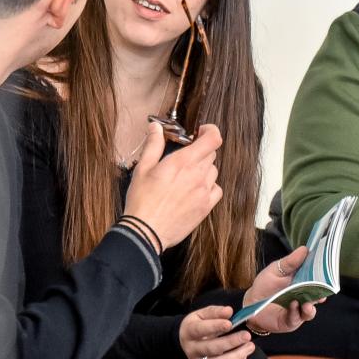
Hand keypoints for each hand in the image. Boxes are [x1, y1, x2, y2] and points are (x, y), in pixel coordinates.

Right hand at [123, 122, 222, 249]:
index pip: (213, 139)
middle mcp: (198, 175)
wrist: (146, 231)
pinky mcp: (206, 207)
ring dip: (204, 169)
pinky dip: (209, 186)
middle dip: (200, 151)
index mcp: (183, 162)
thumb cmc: (142, 200)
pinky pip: (217, 190)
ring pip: (213, 171)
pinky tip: (195, 190)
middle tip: (185, 157)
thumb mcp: (143, 168)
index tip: (201, 132)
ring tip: (186, 176)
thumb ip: (153, 145)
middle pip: (211, 154)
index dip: (210, 131)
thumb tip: (156, 127)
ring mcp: (204, 191)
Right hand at [178, 305, 257, 358]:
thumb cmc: (199, 325)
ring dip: (237, 355)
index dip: (215, 326)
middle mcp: (192, 349)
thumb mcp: (202, 314)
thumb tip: (229, 311)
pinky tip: (243, 357)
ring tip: (250, 346)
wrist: (188, 341)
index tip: (230, 323)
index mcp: (189, 332)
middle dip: (231, 342)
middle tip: (247, 335)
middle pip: (211, 348)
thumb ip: (215, 312)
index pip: (200, 330)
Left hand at [238, 247, 321, 335]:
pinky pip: (296, 318)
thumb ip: (290, 262)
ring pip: (310, 311)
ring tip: (307, 303)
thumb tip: (304, 249)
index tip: (327, 273)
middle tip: (322, 291)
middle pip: (317, 297)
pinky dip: (296, 312)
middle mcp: (303, 298)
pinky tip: (293, 305)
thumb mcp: (276, 270)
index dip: (323, 278)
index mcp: (302, 283)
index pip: (317, 280)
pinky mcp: (290, 321)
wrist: (250, 303)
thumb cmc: (264, 285)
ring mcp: (298, 310)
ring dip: (310, 307)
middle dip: (320, 295)